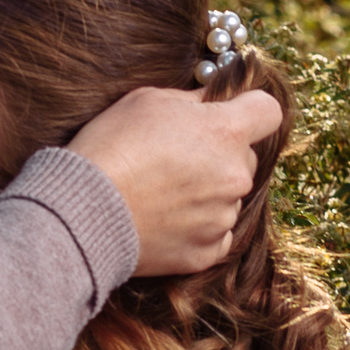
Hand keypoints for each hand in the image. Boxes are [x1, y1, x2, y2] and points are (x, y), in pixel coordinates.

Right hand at [67, 86, 281, 275]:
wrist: (82, 210)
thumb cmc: (110, 147)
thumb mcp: (147, 100)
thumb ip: (193, 99)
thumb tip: (212, 100)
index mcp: (226, 132)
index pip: (268, 111)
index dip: (250, 109)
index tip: (229, 113)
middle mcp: (235, 176)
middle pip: (246, 157)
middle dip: (220, 154)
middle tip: (176, 157)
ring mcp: (222, 217)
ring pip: (229, 196)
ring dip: (207, 191)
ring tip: (162, 191)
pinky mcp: (206, 251)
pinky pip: (216, 233)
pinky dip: (197, 226)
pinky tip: (165, 217)